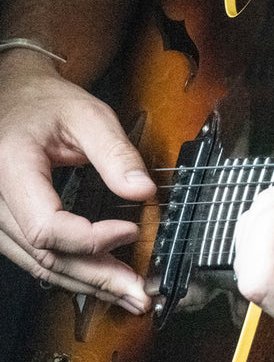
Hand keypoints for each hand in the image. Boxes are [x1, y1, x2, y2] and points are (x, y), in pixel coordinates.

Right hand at [0, 56, 154, 313]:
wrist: (15, 97)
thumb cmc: (47, 102)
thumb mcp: (87, 114)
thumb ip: (116, 152)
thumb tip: (143, 191)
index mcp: (10, 167)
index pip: (46, 225)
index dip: (91, 237)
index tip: (132, 230)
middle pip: (45, 256)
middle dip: (97, 277)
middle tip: (140, 291)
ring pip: (39, 265)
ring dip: (88, 283)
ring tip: (129, 293)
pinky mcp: (9, 225)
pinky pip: (37, 258)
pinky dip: (72, 271)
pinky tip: (102, 280)